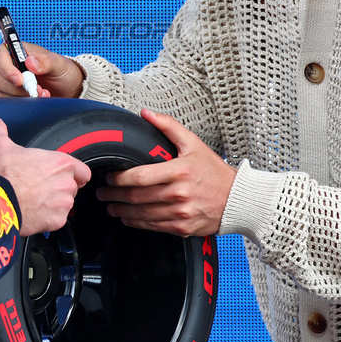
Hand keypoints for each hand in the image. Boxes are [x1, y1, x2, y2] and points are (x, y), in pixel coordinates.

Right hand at [0, 42, 83, 98]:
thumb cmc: (61, 71)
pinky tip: (35, 99)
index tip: (20, 80)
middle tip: (36, 89)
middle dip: (16, 88)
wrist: (66, 88)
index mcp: (17, 51)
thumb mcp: (58, 64)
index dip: (7, 69)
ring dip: (20, 96)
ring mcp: (6, 81)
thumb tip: (30, 62)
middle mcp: (8, 65)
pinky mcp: (8, 95)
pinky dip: (20, 103)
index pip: (1, 56)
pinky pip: (5, 101)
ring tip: (40, 93)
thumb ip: (45, 61)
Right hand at [0, 116, 90, 236]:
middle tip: (41, 187)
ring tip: (35, 201)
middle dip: (60, 188)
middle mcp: (66, 183)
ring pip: (65, 204)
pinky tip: (34, 213)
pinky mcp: (56, 221)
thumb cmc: (3, 175)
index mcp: (60, 163)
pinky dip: (48, 218)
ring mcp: (63, 203)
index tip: (64, 176)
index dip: (75, 174)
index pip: (82, 171)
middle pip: (72, 187)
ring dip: (54, 203)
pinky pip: (57, 220)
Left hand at [94, 109, 234, 236]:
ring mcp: (180, 213)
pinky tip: (128, 218)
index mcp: (179, 171)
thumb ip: (168, 127)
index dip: (119, 178)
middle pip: (136, 197)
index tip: (110, 177)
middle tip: (102, 193)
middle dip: (114, 196)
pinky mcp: (182, 228)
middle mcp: (178, 194)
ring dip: (121, 211)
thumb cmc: (214, 172)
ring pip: (141, 214)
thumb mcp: (194, 144)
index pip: (140, 176)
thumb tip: (147, 113)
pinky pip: (152, 226)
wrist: (237, 200)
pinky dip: (136, 223)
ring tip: (111, 206)